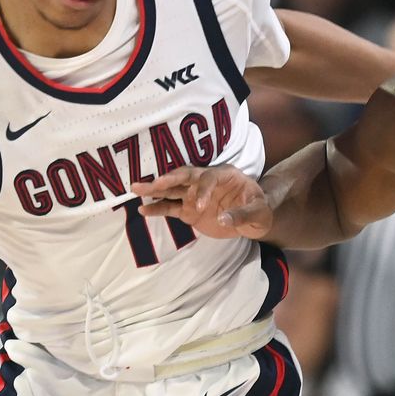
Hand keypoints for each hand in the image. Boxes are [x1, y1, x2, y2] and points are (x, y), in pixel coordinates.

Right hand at [133, 166, 271, 238]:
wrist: (253, 218)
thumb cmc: (259, 209)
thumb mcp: (259, 212)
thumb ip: (243, 215)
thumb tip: (223, 219)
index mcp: (224, 176)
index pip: (208, 178)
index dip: (202, 191)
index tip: (198, 206)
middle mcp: (205, 182)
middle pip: (184, 176)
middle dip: (168, 179)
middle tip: (152, 183)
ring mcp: (194, 196)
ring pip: (172, 190)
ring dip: (155, 189)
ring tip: (135, 188)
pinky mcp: (189, 211)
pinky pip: (170, 208)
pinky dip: (157, 209)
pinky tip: (142, 210)